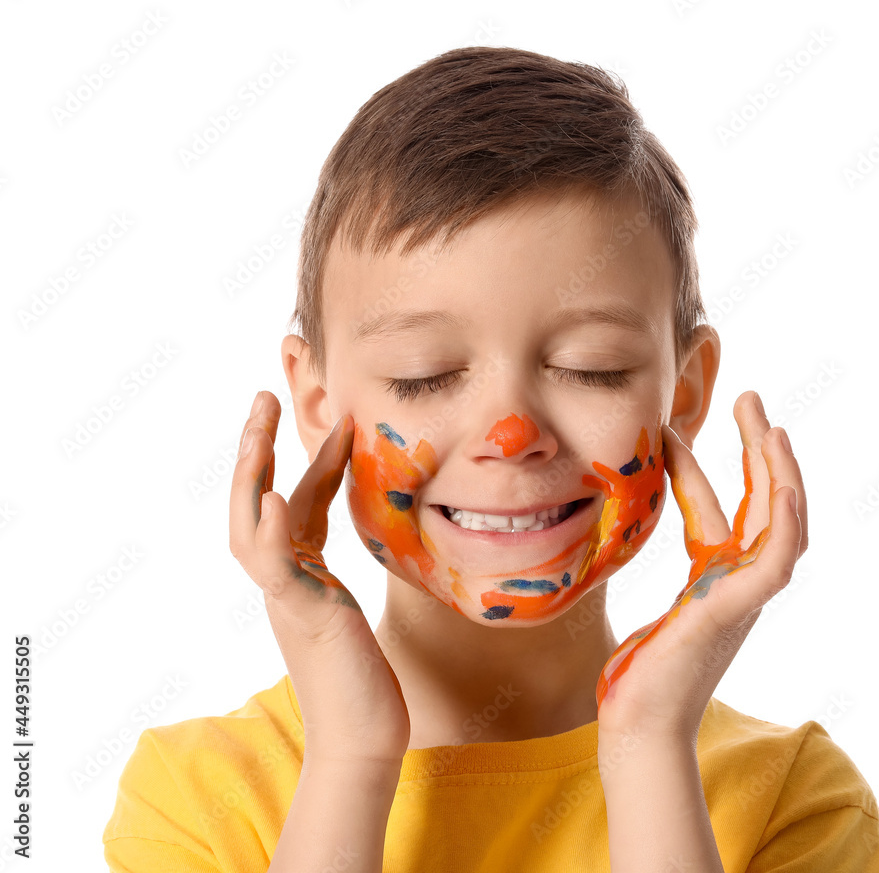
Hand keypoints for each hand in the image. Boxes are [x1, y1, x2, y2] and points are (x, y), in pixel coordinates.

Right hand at [229, 391, 409, 764]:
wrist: (364, 739)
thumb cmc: (365, 680)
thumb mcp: (354, 611)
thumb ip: (342, 575)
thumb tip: (372, 540)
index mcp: (301, 575)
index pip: (298, 502)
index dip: (310, 457)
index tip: (331, 416)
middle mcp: (284, 581)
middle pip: (256, 501)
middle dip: (258, 446)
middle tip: (264, 393)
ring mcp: (286, 598)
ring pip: (251, 525)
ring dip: (252, 471)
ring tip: (258, 422)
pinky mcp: (299, 618)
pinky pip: (274, 569)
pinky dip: (270, 531)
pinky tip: (273, 496)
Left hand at [596, 391, 806, 743]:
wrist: (636, 727)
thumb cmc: (635, 678)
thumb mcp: (639, 604)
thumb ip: (641, 573)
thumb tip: (609, 534)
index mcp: (714, 582)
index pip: (717, 512)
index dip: (698, 467)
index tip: (671, 428)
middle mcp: (737, 585)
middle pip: (764, 505)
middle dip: (757, 450)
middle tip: (746, 397)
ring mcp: (743, 598)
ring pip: (782, 525)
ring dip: (780, 472)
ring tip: (768, 423)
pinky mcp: (735, 610)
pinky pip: (775, 562)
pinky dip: (786, 524)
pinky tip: (783, 485)